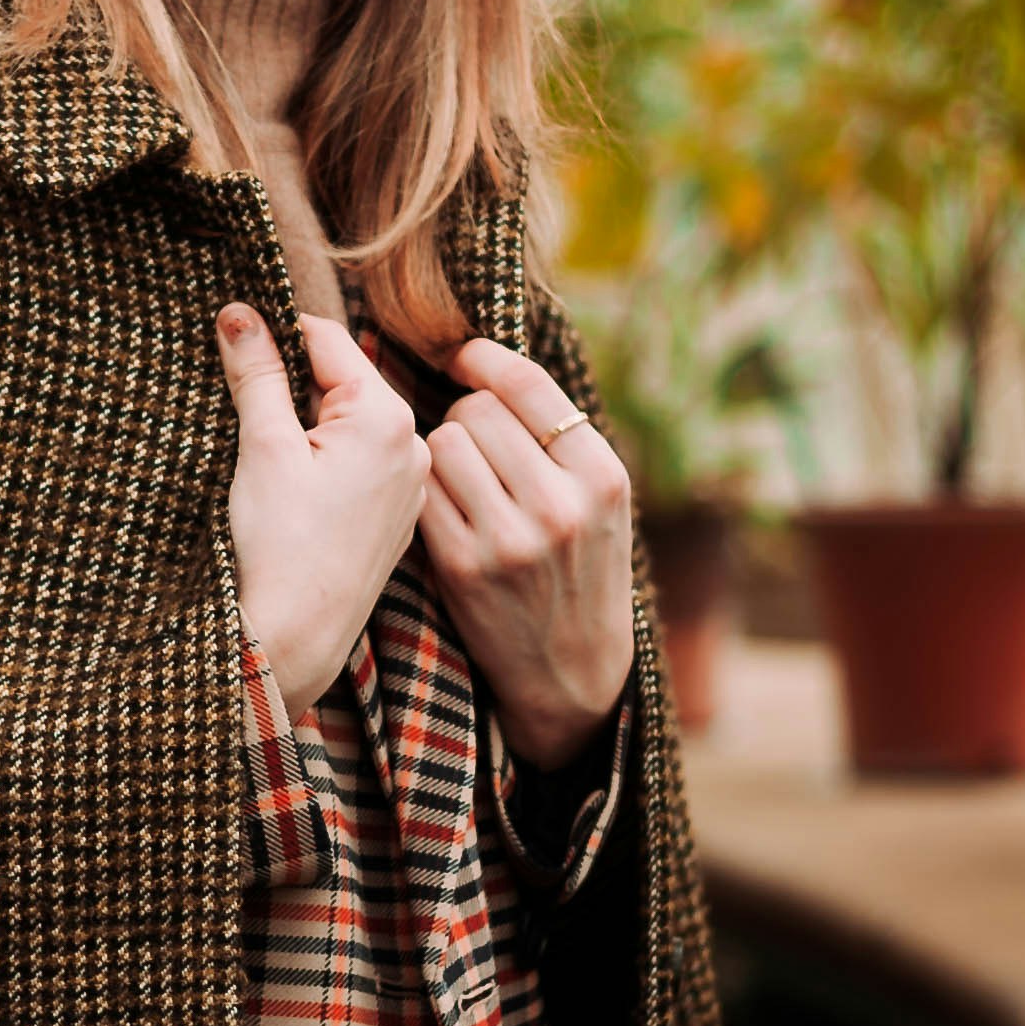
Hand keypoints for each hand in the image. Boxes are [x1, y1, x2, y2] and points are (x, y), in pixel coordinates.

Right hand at [218, 304, 429, 716]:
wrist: (299, 638)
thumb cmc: (280, 545)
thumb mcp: (262, 446)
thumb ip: (258, 371)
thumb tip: (239, 311)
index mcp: (385, 416)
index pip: (328, 339)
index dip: (276, 334)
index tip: (235, 338)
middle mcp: (413, 444)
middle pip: (344, 382)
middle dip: (294, 383)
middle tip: (244, 406)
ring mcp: (411, 485)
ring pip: (353, 424)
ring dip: (309, 424)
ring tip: (268, 457)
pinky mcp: (398, 518)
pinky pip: (364, 466)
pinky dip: (328, 462)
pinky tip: (296, 493)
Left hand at [420, 337, 634, 768]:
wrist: (573, 670)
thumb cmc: (582, 567)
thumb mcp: (601, 501)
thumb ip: (559, 438)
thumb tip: (484, 360)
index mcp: (603, 476)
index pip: (527, 384)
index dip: (483, 359)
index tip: (463, 355)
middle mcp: (561, 505)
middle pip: (476, 410)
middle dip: (466, 417)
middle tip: (476, 445)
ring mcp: (509, 539)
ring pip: (442, 444)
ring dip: (443, 452)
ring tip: (464, 480)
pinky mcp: (463, 568)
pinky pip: (422, 491)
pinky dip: (426, 491)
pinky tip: (445, 508)